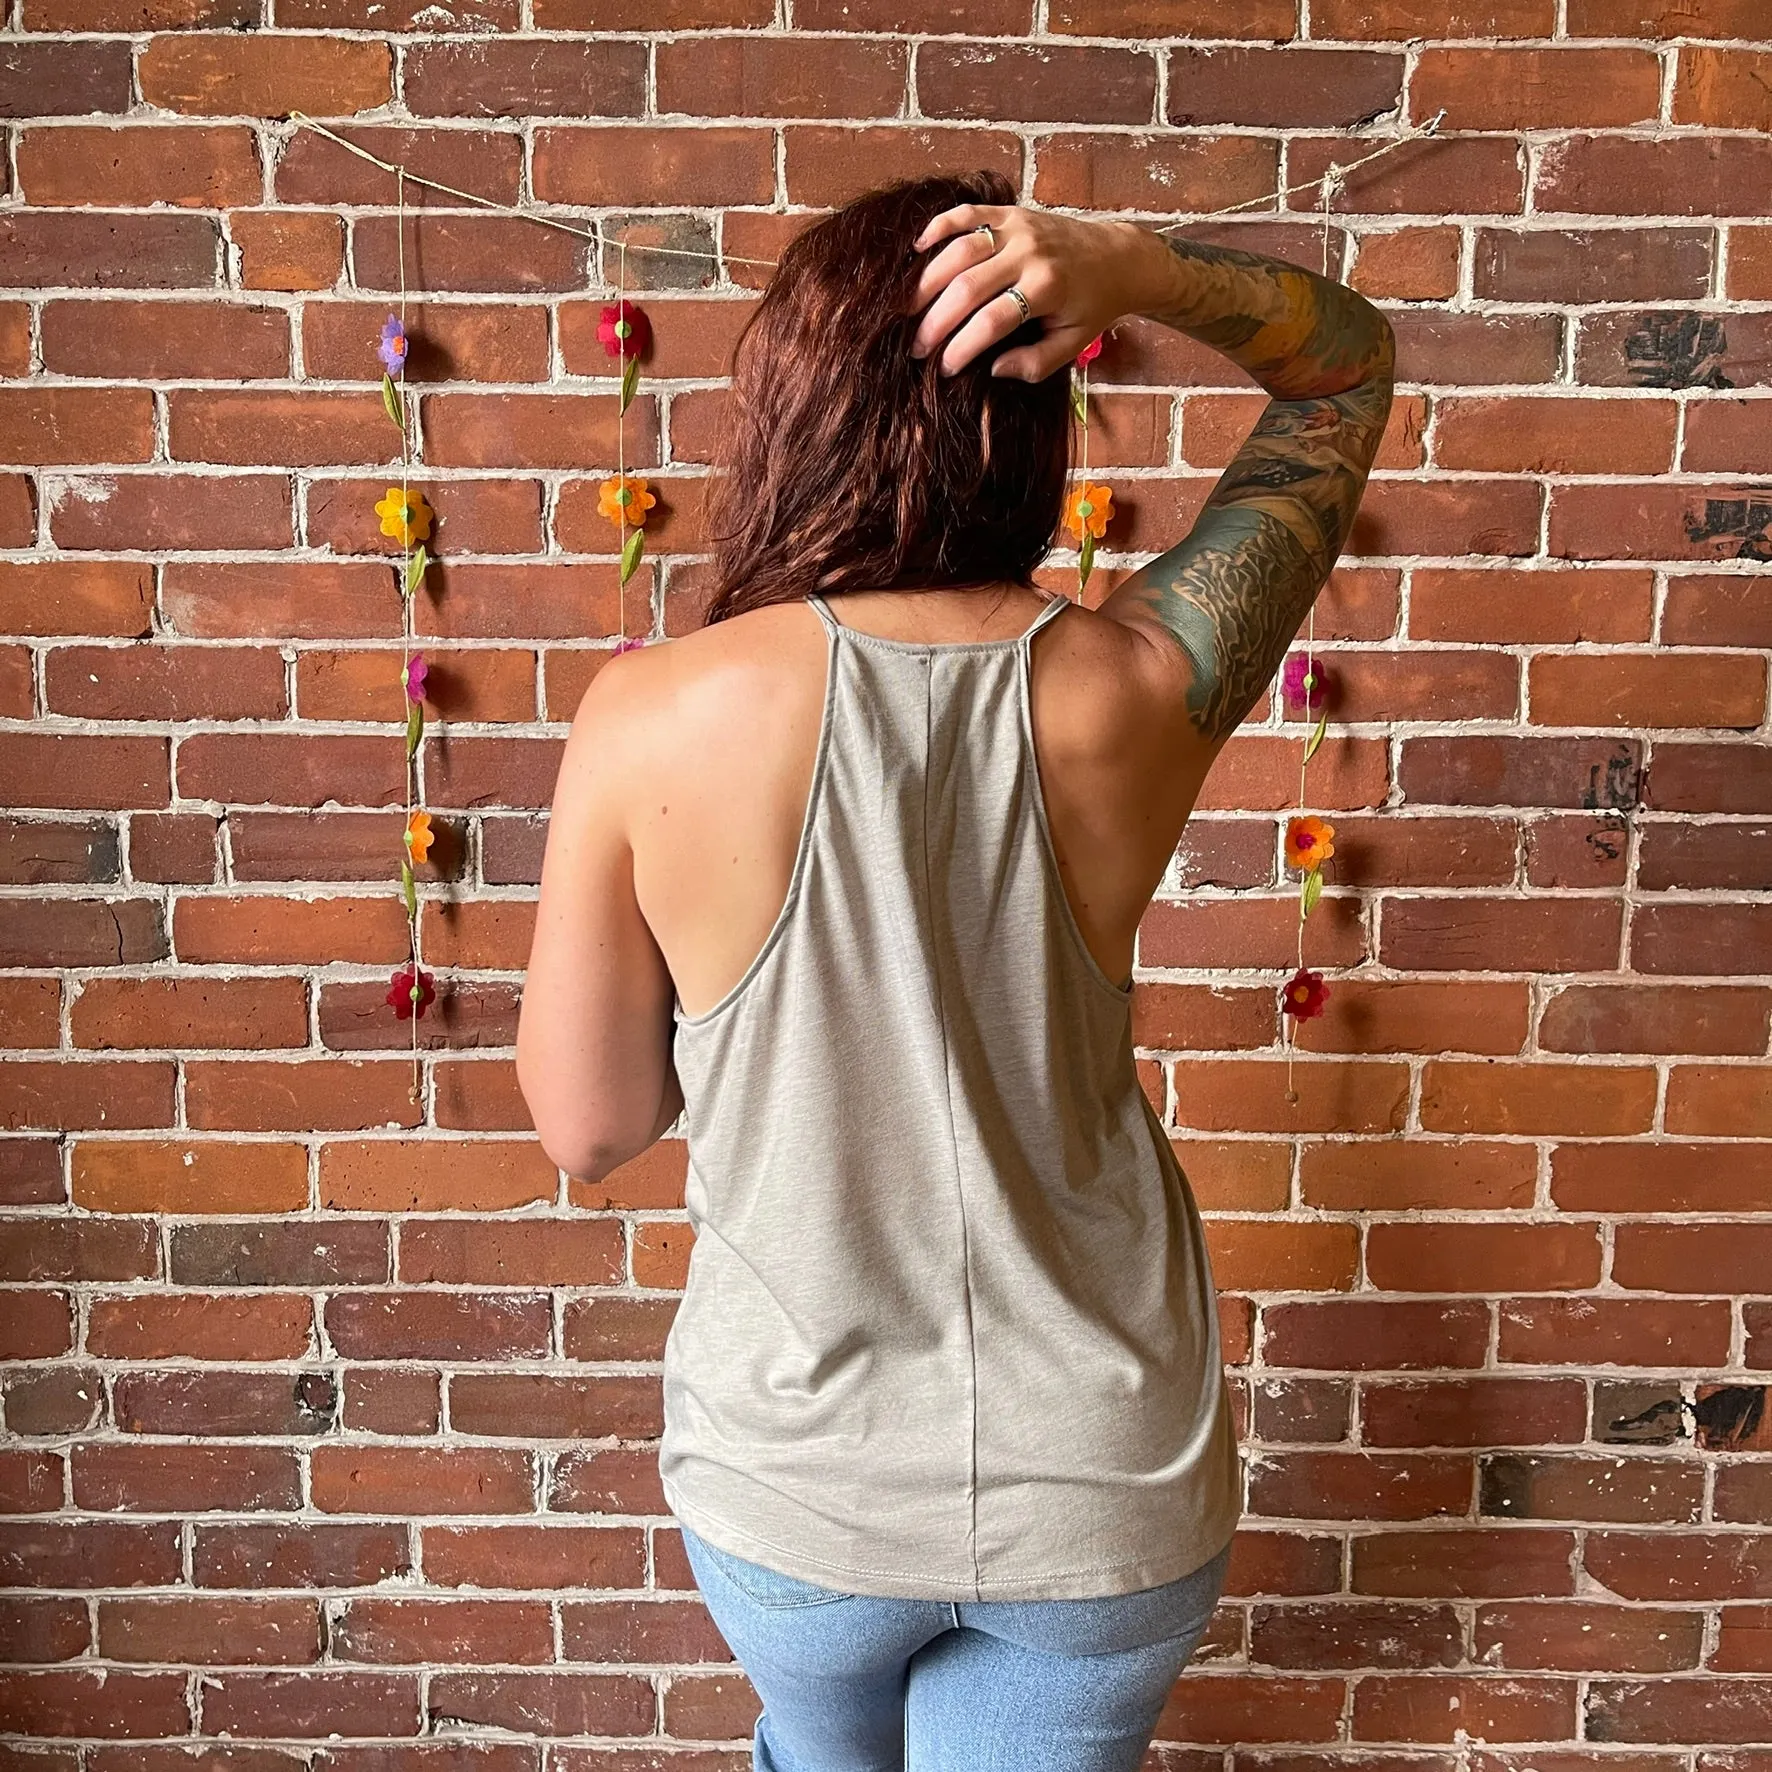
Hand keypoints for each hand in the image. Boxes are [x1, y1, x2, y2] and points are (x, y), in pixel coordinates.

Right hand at [909, 204, 1147, 381]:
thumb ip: (1035, 364)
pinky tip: (918, 250)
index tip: (943, 369)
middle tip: (915, 347)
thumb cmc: (1091, 306)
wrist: (1118, 257)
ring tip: (908, 310)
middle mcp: (1029, 253)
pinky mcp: (1011, 212)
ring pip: (960, 249)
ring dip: (927, 281)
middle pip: (967, 287)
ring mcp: (1018, 228)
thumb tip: (993, 370)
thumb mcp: (1073, 344)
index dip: (962, 348)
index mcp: (1046, 289)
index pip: (990, 322)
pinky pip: (967, 213)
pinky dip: (939, 227)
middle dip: (935, 321)